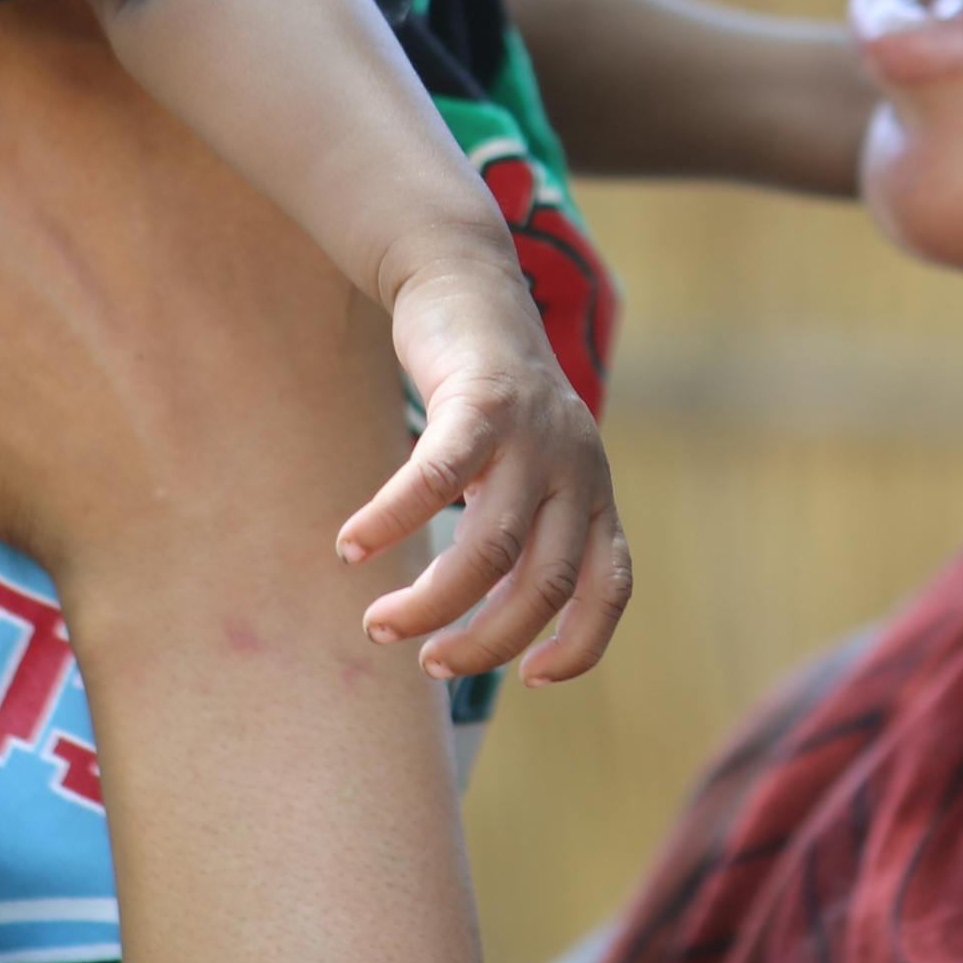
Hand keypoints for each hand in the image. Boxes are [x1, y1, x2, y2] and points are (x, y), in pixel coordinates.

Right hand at [340, 265, 631, 686]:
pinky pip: (437, 478)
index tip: (530, 679)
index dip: (580, 644)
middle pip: (543, 583)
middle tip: (428, 663)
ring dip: (432, 600)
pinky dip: (392, 520)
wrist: (467, 283)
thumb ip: (521, 530)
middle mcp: (577, 466)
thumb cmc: (486, 396)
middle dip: (485, 641)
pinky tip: (353, 546)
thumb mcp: (526, 466)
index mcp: (593, 490)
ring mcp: (534, 434)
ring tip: (378, 624)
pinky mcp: (483, 400)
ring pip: (491, 547)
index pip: (610, 587)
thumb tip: (476, 617)